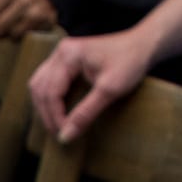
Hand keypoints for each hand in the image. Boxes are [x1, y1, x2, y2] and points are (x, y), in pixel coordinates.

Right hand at [29, 29, 153, 142]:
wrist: (142, 45)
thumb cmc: (130, 63)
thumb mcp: (111, 90)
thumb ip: (86, 113)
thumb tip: (66, 136)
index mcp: (69, 55)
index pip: (51, 91)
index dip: (55, 116)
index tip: (65, 134)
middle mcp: (60, 52)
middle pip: (40, 88)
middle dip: (47, 113)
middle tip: (59, 134)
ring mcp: (61, 54)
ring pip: (38, 84)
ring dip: (44, 106)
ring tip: (56, 124)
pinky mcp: (65, 59)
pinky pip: (46, 80)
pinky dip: (48, 98)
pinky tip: (57, 110)